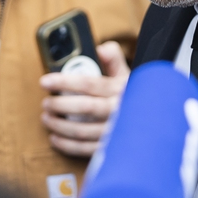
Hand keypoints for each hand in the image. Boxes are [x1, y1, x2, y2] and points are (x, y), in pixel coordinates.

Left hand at [39, 41, 129, 156]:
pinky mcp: (111, 148)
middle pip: (83, 108)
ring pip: (81, 131)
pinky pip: (85, 149)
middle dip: (59, 105)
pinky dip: (66, 145)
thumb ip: (113, 58)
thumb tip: (101, 49)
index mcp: (120, 90)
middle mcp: (119, 111)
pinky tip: (55, 138)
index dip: (64, 82)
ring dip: (59, 125)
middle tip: (46, 103)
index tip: (45, 81)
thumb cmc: (131, 95)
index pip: (88, 84)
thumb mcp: (126, 74)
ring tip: (47, 118)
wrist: (152, 120)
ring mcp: (115, 132)